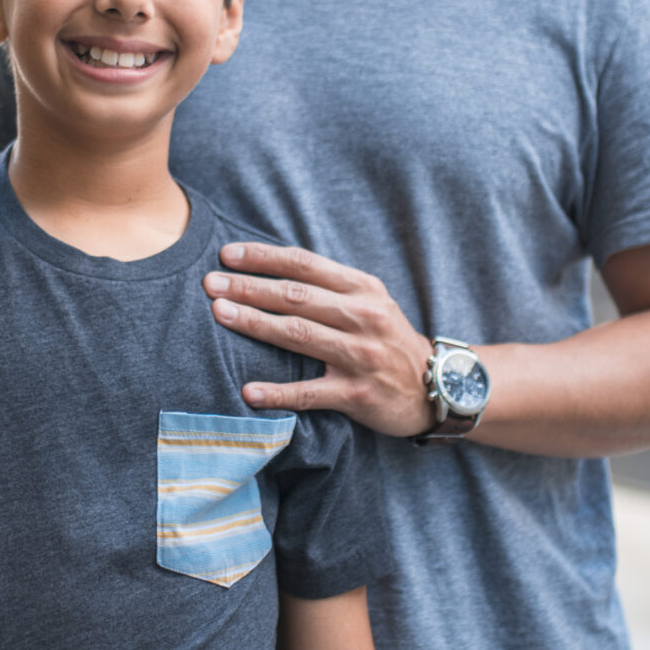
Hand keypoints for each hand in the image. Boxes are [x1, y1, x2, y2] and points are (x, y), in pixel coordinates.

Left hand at [202, 243, 434, 437]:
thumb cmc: (388, 340)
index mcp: (362, 288)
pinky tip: (248, 392)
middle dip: (249, 287)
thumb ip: (330, 286)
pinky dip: (278, 393)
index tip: (227, 254)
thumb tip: (271, 269)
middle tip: (211, 283)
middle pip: (296, 296)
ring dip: (255, 323)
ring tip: (219, 315)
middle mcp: (363, 317)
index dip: (264, 258)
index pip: (305, 265)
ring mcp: (361, 356)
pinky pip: (310, 393)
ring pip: (299, 335)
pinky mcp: (358, 394)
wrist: (438, 386)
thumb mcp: (370, 301)